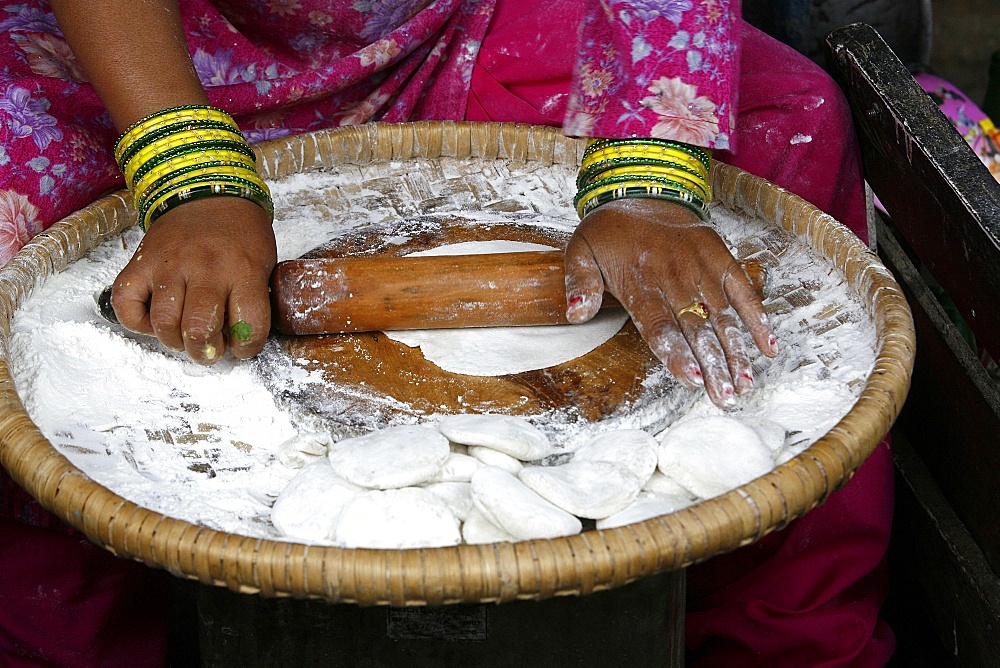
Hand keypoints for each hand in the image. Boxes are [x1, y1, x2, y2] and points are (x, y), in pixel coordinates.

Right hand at [111, 197, 276, 363]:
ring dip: (174, 341)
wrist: (209, 192)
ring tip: (183, 337)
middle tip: (209, 349)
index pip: (249, 325)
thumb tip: (237, 341)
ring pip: (164, 323)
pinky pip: (126, 304)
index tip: (243, 348)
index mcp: (243, 270)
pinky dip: (138, 322)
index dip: (247, 348)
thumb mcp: (263, 264)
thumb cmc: (241, 234)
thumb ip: (253, 301)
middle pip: (199, 330)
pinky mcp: (140, 262)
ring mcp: (169, 265)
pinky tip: (156, 320)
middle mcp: (205, 268)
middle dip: (206, 352)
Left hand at [563, 198, 777, 409]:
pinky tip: (767, 349)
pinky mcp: (721, 258)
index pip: (659, 325)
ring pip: (722, 317)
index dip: (676, 354)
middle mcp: (674, 277)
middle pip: (696, 329)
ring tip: (744, 385)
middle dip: (713, 366)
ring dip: (736, 352)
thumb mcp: (580, 251)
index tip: (692, 380)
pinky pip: (743, 291)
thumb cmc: (610, 232)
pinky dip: (757, 318)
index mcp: (640, 281)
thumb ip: (579, 284)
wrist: (642, 190)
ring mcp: (701, 268)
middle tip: (725, 399)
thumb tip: (574, 315)